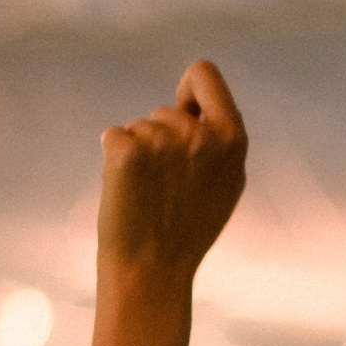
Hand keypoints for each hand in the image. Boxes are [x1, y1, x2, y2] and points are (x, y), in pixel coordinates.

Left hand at [98, 62, 248, 282]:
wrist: (152, 273)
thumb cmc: (187, 231)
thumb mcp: (225, 183)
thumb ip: (219, 140)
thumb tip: (198, 109)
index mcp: (232, 139)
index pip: (204, 73)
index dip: (188, 90)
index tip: (182, 113)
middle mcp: (200, 136)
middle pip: (165, 111)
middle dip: (160, 139)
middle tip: (165, 188)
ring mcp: (163, 142)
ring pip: (139, 127)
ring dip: (138, 153)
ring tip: (148, 196)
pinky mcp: (126, 151)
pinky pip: (113, 136)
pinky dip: (113, 158)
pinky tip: (125, 192)